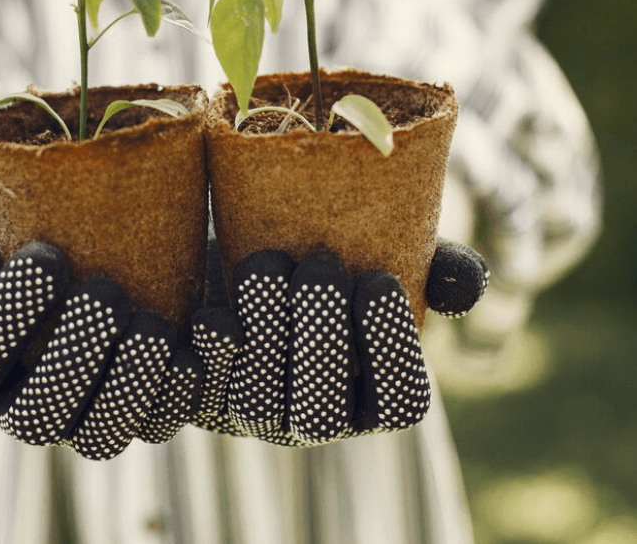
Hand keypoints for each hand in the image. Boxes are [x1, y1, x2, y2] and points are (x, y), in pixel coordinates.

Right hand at [0, 183, 203, 459]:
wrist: (88, 224)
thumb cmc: (14, 217)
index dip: (4, 321)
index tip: (49, 256)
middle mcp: (20, 402)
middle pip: (37, 417)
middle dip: (73, 358)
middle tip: (107, 293)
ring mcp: (82, 414)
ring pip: (102, 435)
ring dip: (130, 385)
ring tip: (155, 325)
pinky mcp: (140, 409)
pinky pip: (162, 420)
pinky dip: (185, 386)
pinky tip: (204, 333)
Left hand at [189, 240, 488, 444]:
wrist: (246, 249)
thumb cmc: (330, 256)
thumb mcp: (385, 253)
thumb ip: (434, 266)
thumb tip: (466, 283)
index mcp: (370, 395)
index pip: (399, 403)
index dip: (391, 351)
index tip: (377, 281)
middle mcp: (313, 416)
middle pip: (323, 413)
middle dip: (322, 341)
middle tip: (319, 267)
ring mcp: (254, 413)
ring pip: (259, 403)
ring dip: (264, 338)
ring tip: (266, 265)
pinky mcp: (200, 396)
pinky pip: (198, 397)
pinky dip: (204, 359)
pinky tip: (210, 315)